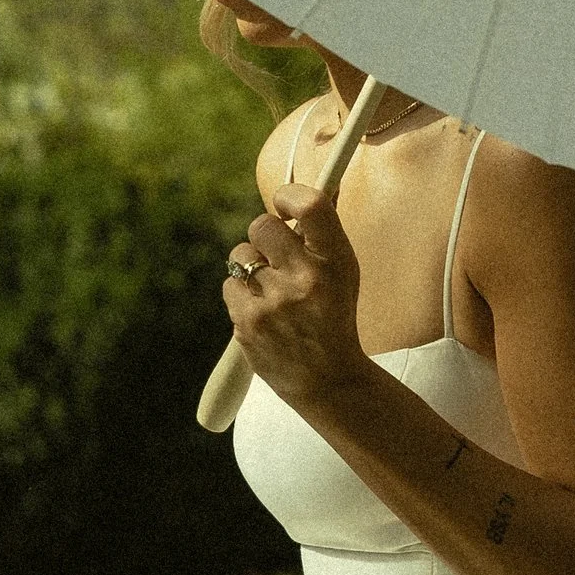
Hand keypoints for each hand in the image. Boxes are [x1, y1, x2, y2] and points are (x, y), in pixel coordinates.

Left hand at [224, 182, 366, 406]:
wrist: (328, 379)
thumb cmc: (333, 318)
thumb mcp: (344, 273)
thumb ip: (321, 235)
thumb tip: (297, 194)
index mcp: (336, 261)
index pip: (310, 206)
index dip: (289, 195)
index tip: (284, 205)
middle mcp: (306, 278)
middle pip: (262, 224)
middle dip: (265, 236)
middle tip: (275, 254)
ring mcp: (275, 302)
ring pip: (240, 254)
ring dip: (250, 267)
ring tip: (270, 290)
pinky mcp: (249, 323)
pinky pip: (230, 285)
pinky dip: (241, 294)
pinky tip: (262, 311)